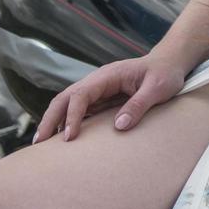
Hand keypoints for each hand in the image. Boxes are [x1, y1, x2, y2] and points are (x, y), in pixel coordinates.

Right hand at [29, 51, 189, 143]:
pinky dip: (67, 122)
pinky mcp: (102, 98)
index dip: (72, 115)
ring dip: (54, 121)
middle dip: (50, 118)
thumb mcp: (158, 88)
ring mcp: (98, 89)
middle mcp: (98, 81)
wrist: (170, 63)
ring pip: (68, 103)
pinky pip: (79, 110)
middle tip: (39, 143)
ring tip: (43, 145)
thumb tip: (118, 127)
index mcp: (108, 75)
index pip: (81, 94)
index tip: (69, 137)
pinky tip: (62, 139)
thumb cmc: (165, 73)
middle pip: (65, 97)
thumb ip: (139, 105)